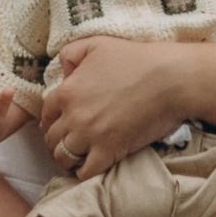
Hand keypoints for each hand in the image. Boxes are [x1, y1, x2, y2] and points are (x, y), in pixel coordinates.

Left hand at [39, 32, 196, 178]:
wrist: (170, 79)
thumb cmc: (136, 59)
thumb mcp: (97, 44)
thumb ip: (71, 53)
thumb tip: (63, 73)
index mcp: (67, 91)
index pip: (46, 115)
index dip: (50, 122)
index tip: (58, 126)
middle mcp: (74, 116)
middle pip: (52, 139)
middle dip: (57, 142)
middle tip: (68, 143)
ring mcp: (91, 136)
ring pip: (63, 158)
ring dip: (67, 159)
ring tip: (77, 157)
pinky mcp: (110, 151)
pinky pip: (85, 172)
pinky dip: (84, 172)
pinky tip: (90, 166)